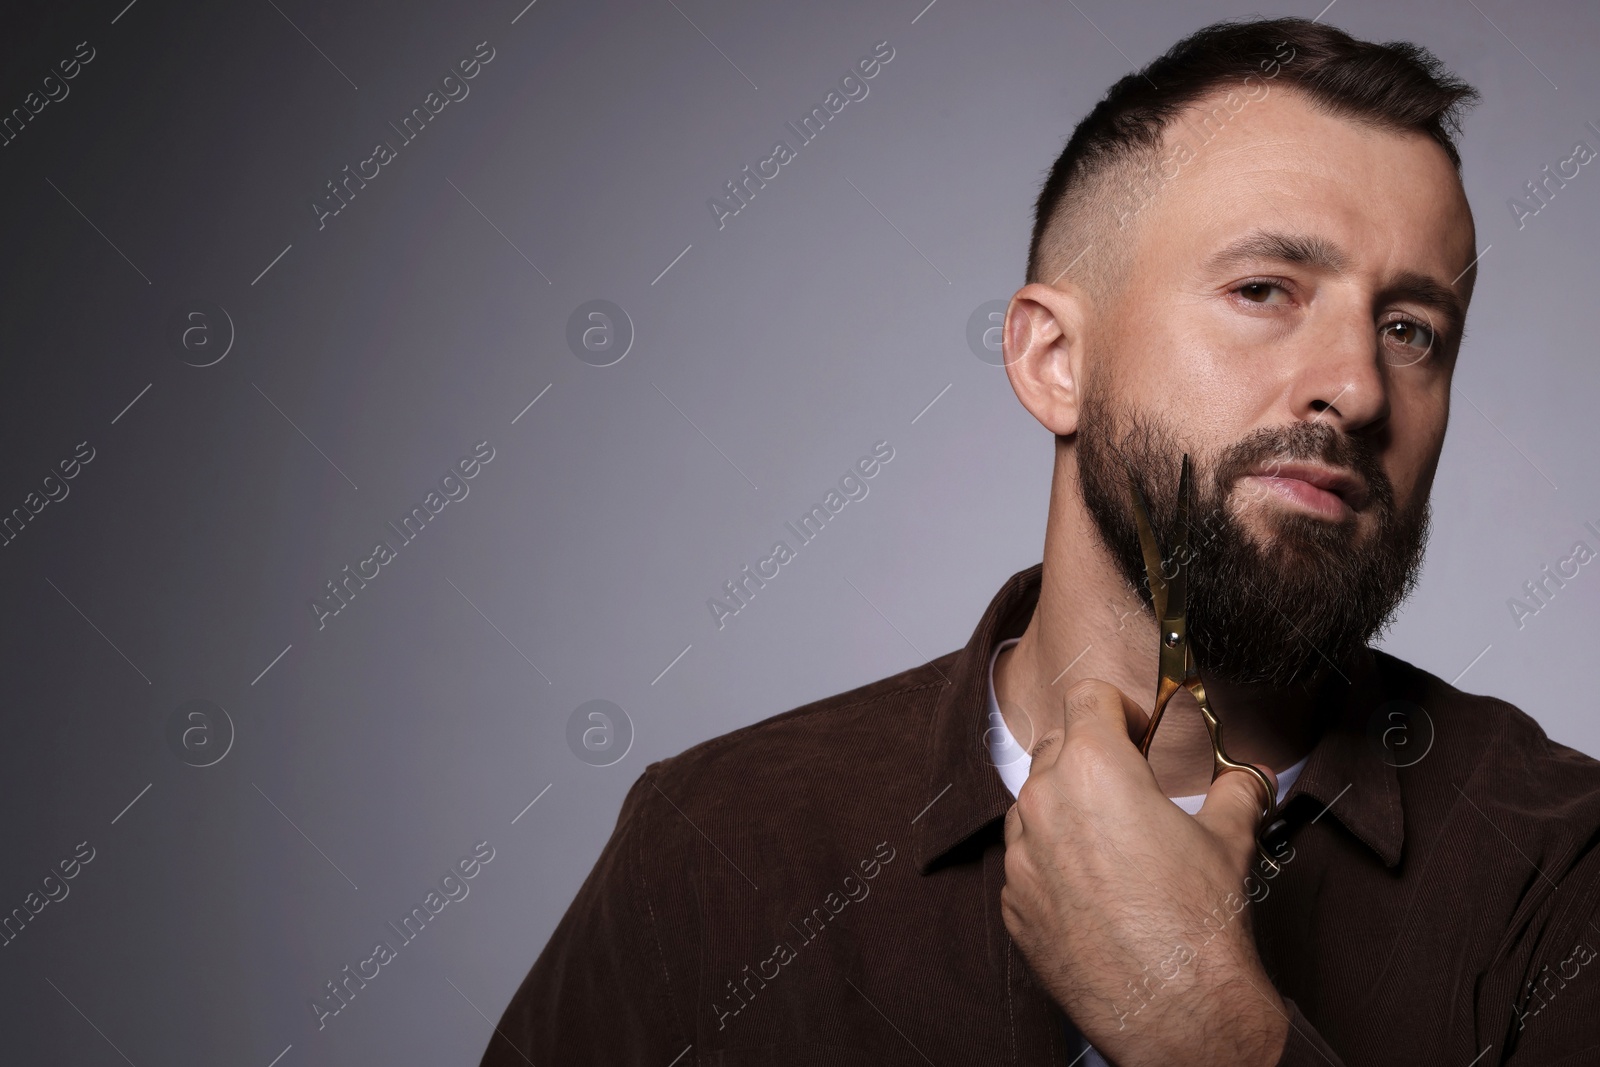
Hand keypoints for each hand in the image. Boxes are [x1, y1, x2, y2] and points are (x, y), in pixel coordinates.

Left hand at [1000, 678, 1289, 1066]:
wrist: (1176, 1011)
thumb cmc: (1198, 923)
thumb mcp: (1228, 839)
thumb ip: (1235, 792)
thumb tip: (1248, 776)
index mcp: (1094, 768)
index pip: (1085, 696)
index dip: (1117, 707)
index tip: (1137, 732)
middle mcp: (1044, 803)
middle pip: (1057, 747)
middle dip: (1092, 755)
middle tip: (1132, 786)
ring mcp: (1020, 855)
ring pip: (1034, 805)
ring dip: (1067, 809)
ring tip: (1114, 843)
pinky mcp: (1013, 902)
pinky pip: (1026, 862)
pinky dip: (1053, 863)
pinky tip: (1096, 890)